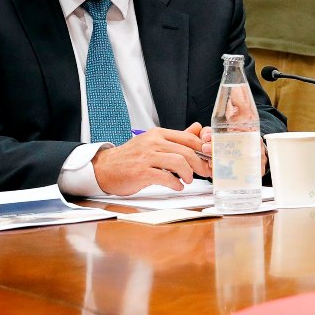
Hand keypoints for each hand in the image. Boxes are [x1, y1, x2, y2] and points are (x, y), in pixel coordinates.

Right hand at [90, 124, 210, 194]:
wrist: (105, 168)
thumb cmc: (131, 157)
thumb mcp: (154, 143)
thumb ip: (176, 138)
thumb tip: (198, 128)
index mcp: (158, 134)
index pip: (189, 138)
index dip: (203, 150)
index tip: (209, 159)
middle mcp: (153, 142)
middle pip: (187, 151)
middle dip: (200, 164)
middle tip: (204, 172)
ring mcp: (147, 157)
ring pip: (179, 162)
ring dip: (189, 174)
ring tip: (188, 180)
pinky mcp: (142, 172)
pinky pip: (166, 177)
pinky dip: (176, 184)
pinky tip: (177, 186)